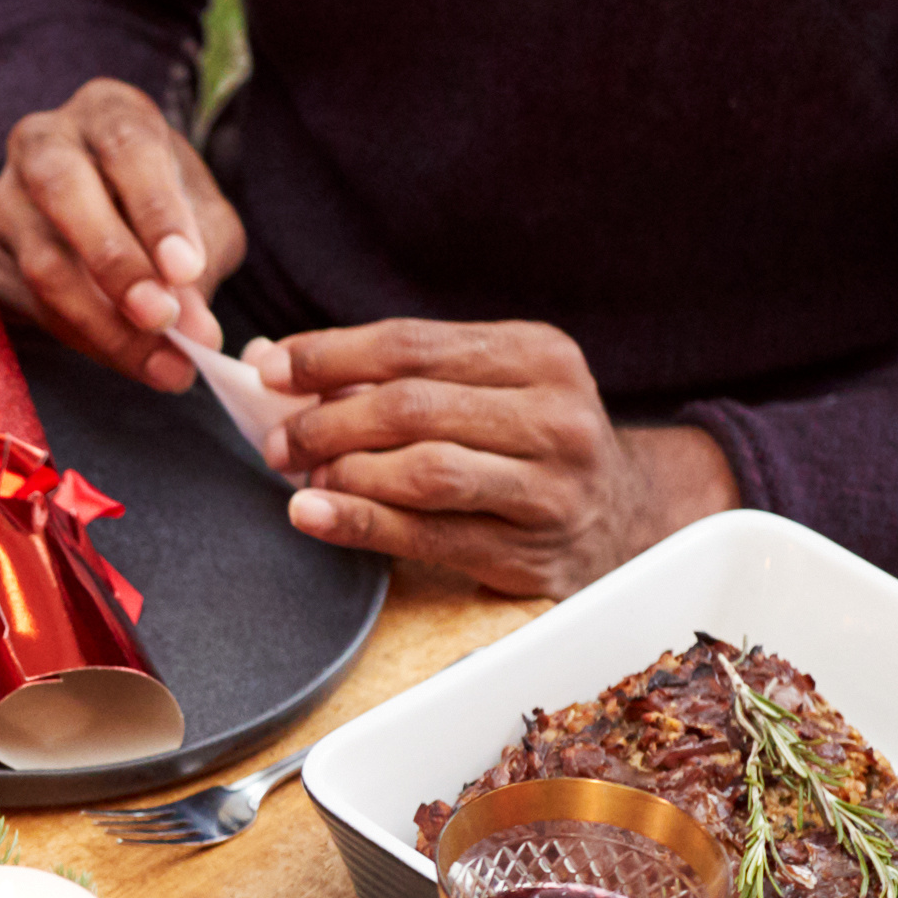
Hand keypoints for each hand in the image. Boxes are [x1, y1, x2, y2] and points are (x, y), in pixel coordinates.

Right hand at [0, 78, 239, 394]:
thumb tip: (194, 330)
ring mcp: (4, 199)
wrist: (101, 210)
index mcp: (106, 111)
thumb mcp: (202, 213)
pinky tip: (129, 359)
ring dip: (106, 323)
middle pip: (62, 191)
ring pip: (41, 261)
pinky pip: (30, 305)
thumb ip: (204, 258)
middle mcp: (44, 143)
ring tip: (164, 364)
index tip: (187, 269)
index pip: (126, 148)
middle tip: (163, 319)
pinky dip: (85, 339)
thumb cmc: (161, 203)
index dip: (157, 211)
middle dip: (116, 264)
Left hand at [258, 320, 729, 596]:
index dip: (330, 355)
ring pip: (426, 470)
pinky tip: (314, 514)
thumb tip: (274, 362)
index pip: (413, 345)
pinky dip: (362, 523)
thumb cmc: (528, 444)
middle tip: (277, 438)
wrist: (626, 520)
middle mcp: (555, 414)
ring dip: (346, 471)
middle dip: (327, 420)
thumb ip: (399, 374)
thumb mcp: (490, 388)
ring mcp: (551, 487)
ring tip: (299, 475)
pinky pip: (432, 537)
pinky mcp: (533, 552)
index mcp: (539, 354)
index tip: (271, 368)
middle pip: (414, 406)